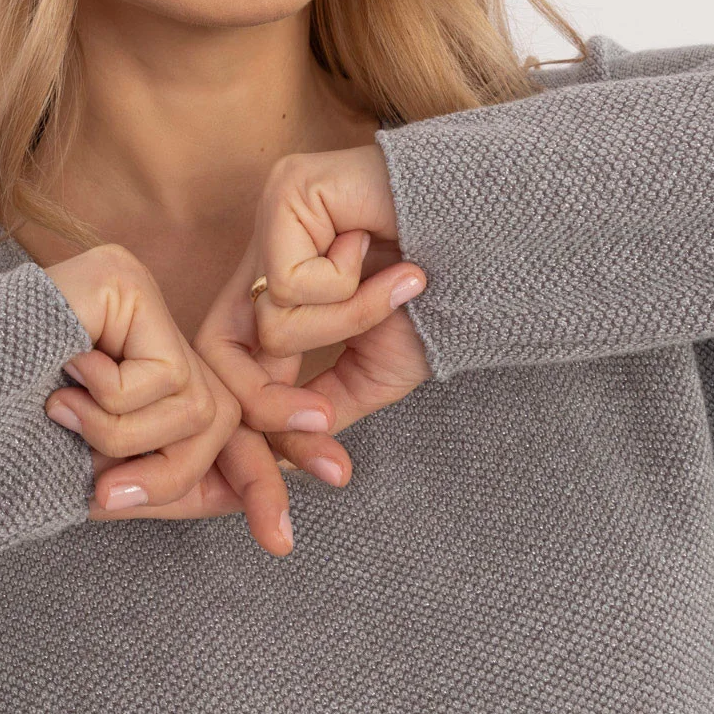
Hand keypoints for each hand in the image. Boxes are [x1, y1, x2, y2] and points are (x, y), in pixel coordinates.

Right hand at [40, 242, 335, 555]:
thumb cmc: (7, 442)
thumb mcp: (106, 478)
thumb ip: (174, 484)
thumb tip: (254, 503)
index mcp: (148, 368)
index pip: (227, 426)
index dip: (259, 479)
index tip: (282, 540)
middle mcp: (154, 325)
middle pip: (218, 421)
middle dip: (169, 472)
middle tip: (102, 493)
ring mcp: (142, 297)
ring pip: (194, 405)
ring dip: (123, 438)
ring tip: (60, 418)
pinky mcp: (125, 280)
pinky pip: (158, 375)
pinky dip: (107, 402)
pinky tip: (60, 380)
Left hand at [194, 145, 430, 492]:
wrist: (492, 229)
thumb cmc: (443, 292)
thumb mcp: (377, 368)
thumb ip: (320, 409)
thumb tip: (274, 461)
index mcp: (273, 296)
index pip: (232, 381)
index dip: (253, 452)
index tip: (283, 520)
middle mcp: (258, 256)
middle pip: (221, 362)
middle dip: (271, 422)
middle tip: (327, 451)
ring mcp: (266, 221)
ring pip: (270, 328)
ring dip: (348, 323)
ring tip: (405, 286)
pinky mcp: (285, 193)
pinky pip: (293, 286)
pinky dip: (352, 291)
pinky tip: (383, 253)